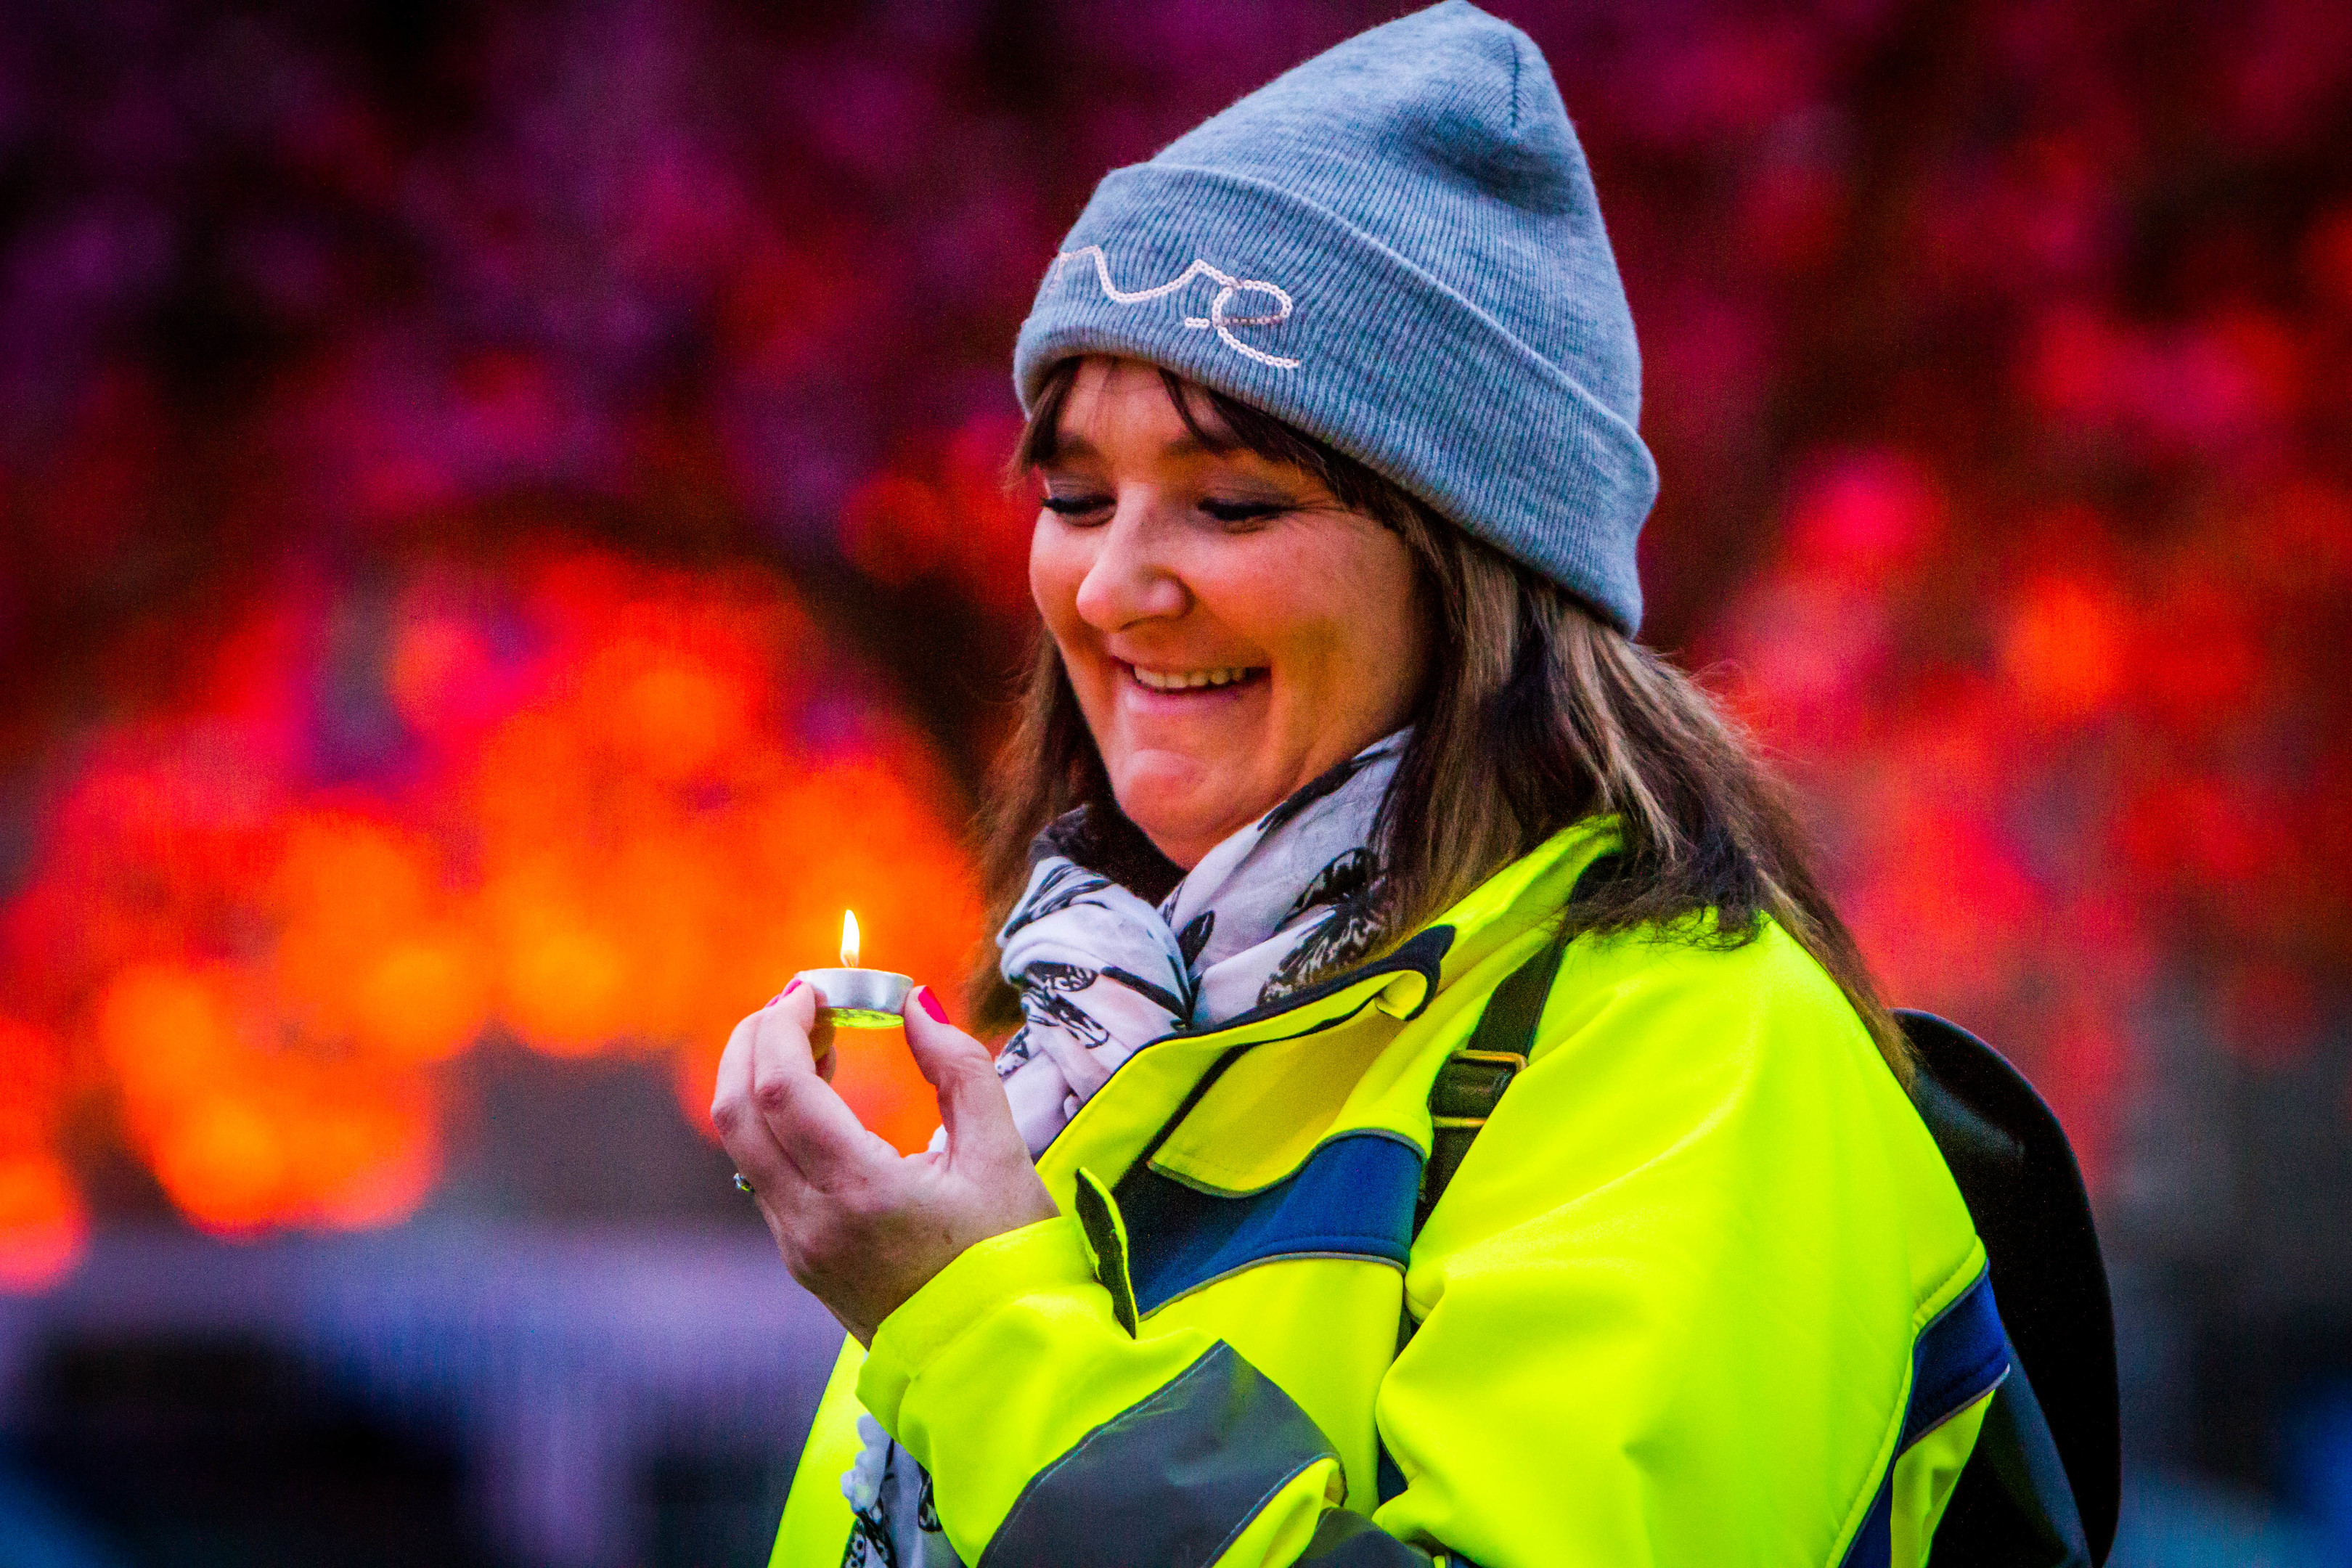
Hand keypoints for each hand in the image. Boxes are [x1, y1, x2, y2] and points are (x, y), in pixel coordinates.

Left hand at [712, 980, 1058, 1344]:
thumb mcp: (1005, 1156)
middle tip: (801, 1000)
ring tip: (817, 1039)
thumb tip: (915, 1003)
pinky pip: (763, 1175)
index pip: (780, 1091)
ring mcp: (800, 1248)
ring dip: (761, 1079)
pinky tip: (821, 1097)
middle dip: (756, 1040)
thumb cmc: (1014, 1263)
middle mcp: (813, 1224)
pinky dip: (775, 1121)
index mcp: (862, 1195)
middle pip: (737, 1113)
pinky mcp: (803, 1261)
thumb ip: (960, 1069)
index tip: (814, 985)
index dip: (785, 1025)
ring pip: (742, 1147)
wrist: (1000, 1364)